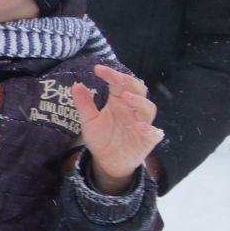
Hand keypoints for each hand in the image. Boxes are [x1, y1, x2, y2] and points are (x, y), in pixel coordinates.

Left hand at [71, 65, 162, 193]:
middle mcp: (132, 110)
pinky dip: (148, 129)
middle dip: (129, 82)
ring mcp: (142, 124)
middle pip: (138, 90)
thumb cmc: (102, 138)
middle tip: (116, 78)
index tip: (97, 69)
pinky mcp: (147, 140)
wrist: (107, 161)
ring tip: (126, 97)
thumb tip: (75, 84)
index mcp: (119, 102)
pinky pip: (153, 133)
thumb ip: (84, 104)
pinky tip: (139, 126)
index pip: (119, 83)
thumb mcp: (89, 120)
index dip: (111, 74)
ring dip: (139, 102)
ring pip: (148, 108)